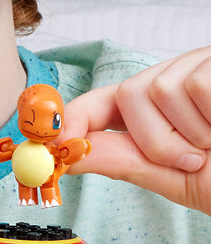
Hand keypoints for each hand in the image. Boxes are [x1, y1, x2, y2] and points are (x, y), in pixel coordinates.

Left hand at [63, 46, 210, 213]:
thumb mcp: (176, 176)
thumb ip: (123, 160)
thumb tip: (64, 155)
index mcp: (160, 108)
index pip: (102, 101)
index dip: (70, 117)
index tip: (48, 142)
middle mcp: (179, 79)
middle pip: (129, 93)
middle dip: (155, 138)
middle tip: (193, 157)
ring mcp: (203, 66)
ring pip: (157, 89)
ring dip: (190, 133)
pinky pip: (197, 86)